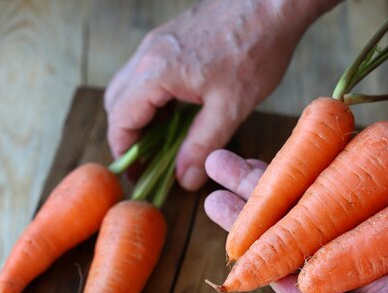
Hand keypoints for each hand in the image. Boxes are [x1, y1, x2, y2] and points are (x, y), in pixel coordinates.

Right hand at [105, 0, 338, 189]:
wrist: (271, 3)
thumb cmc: (254, 49)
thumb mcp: (230, 107)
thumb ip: (202, 145)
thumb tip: (184, 179)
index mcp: (155, 72)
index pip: (120, 121)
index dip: (125, 153)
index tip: (139, 175)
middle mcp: (147, 55)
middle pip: (116, 104)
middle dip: (128, 136)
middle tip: (149, 163)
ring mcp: (156, 44)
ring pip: (129, 88)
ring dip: (140, 117)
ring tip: (163, 143)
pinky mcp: (169, 40)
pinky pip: (146, 75)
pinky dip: (152, 99)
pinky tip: (177, 114)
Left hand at [205, 149, 387, 292]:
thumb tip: (261, 271)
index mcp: (317, 266)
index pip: (272, 240)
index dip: (241, 221)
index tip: (211, 202)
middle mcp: (331, 231)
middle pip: (283, 202)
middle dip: (245, 185)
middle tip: (213, 165)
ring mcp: (357, 203)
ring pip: (308, 178)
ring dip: (272, 164)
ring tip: (231, 155)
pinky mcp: (383, 179)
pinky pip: (348, 160)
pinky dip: (322, 148)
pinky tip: (295, 138)